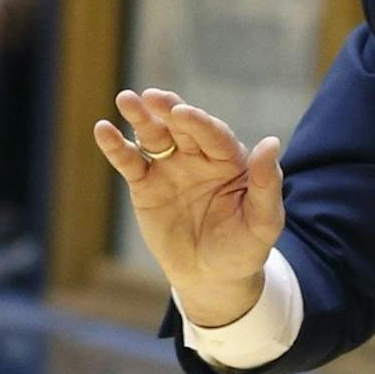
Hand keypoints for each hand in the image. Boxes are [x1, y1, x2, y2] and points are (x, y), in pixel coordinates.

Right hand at [92, 89, 283, 326]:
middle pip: (182, 127)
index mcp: (230, 160)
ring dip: (140, 117)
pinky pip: (130, 162)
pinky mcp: (145, 184)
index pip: (214, 135)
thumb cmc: (244, 247)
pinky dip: (116, 146)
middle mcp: (199, 156)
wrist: (212, 276)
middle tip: (152, 97)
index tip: (182, 113)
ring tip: (126, 99)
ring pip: (154, 137)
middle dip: (167, 110)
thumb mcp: (264, 221)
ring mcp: (170, 167)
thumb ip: (267, 183)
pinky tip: (103, 130)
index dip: (199, 123)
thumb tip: (272, 142)